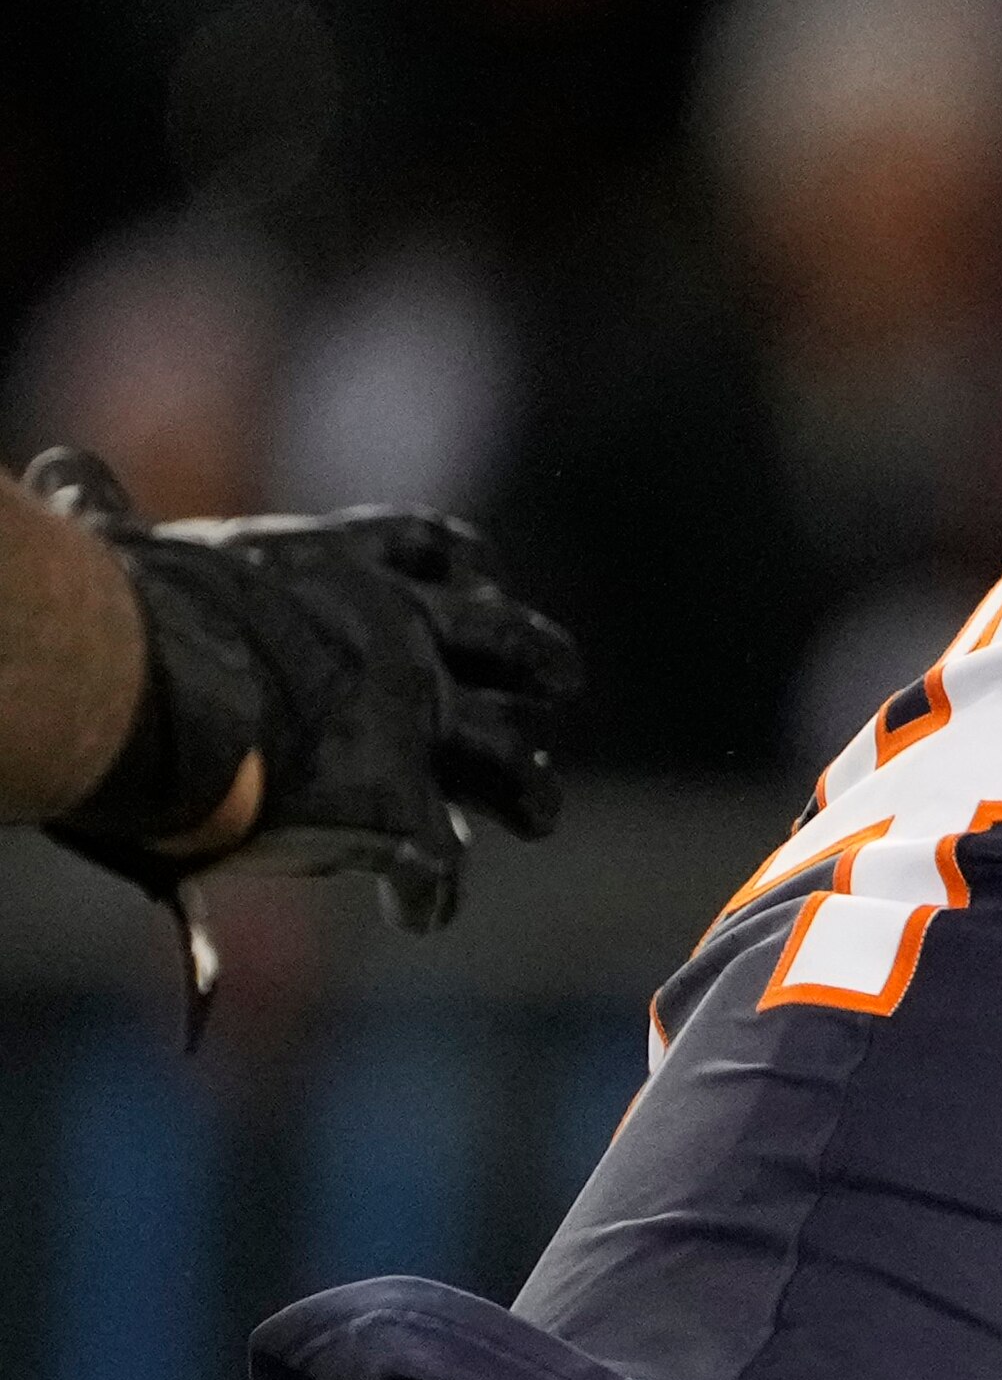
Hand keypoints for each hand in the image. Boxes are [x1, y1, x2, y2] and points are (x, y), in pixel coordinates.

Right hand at [30, 449, 577, 932]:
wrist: (152, 689)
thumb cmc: (122, 614)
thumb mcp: (122, 546)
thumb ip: (109, 514)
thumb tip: (62, 468)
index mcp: (340, 572)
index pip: (427, 549)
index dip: (462, 566)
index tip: (484, 578)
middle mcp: (403, 645)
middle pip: (513, 645)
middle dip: (542, 664)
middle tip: (561, 684)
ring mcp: (414, 731)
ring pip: (512, 765)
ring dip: (529, 792)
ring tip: (536, 812)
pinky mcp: (399, 813)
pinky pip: (440, 871)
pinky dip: (429, 895)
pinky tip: (414, 911)